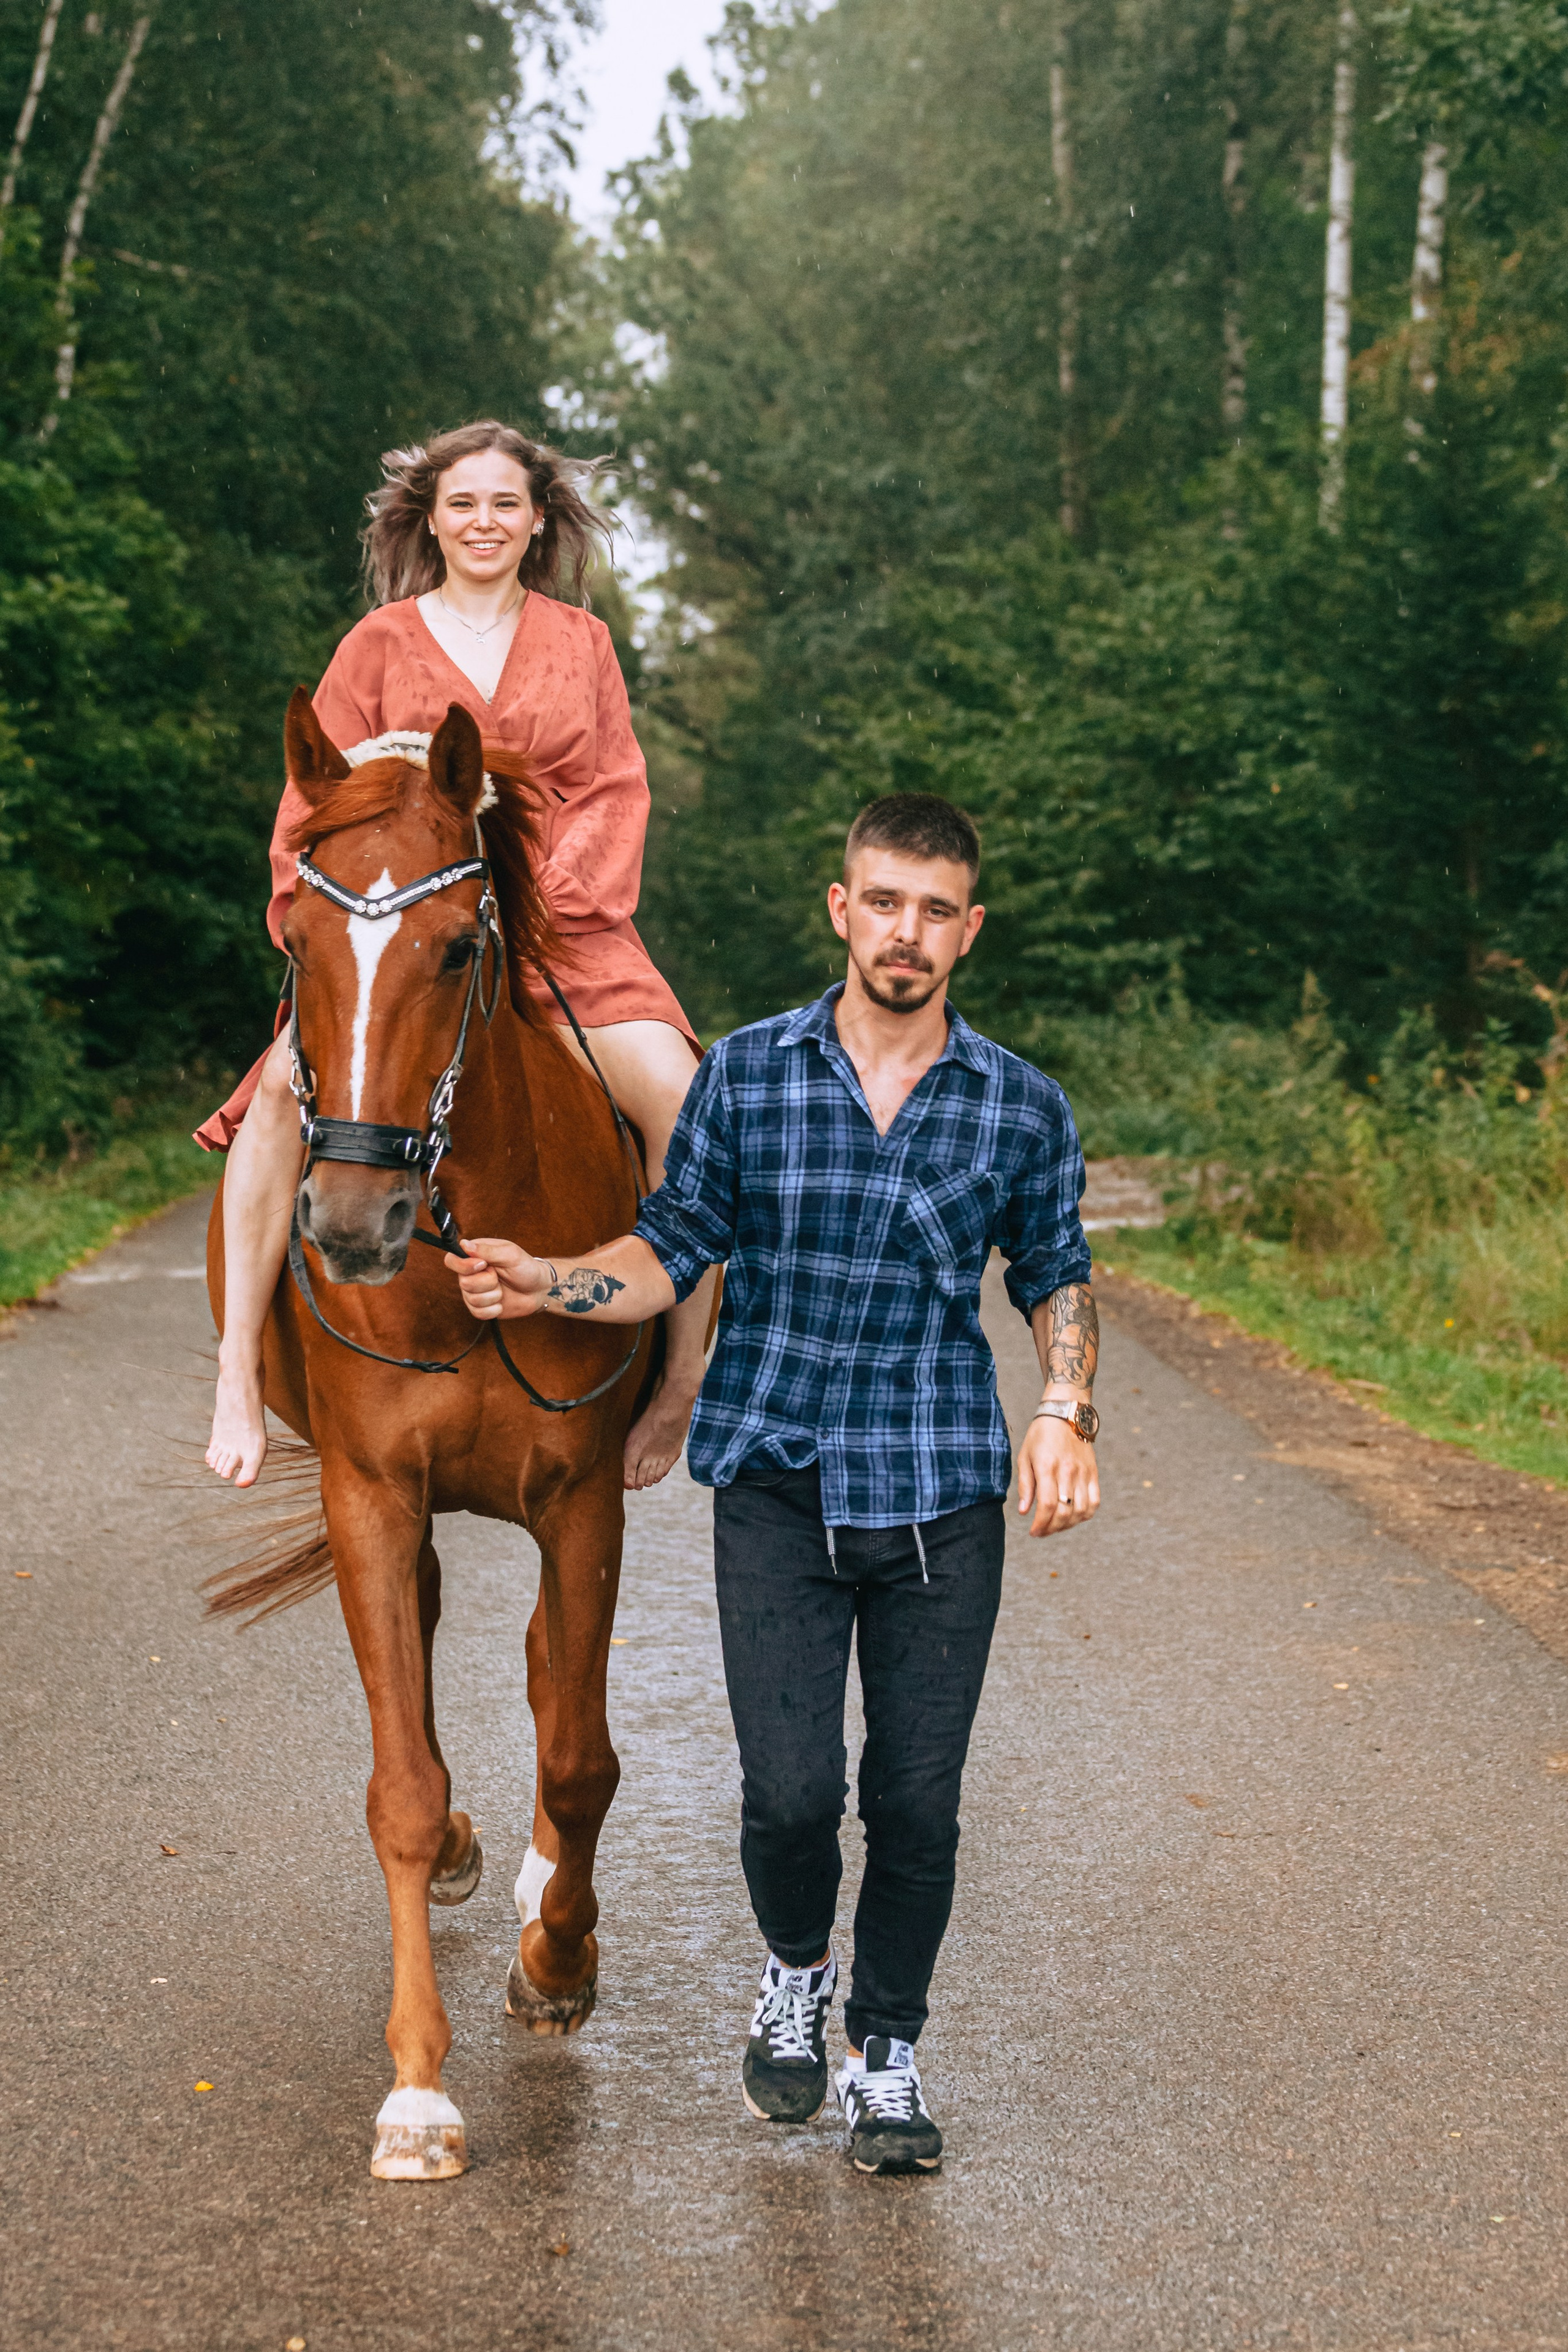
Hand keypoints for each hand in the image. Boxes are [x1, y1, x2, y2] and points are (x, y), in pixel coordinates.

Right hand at [444, 1237, 552, 1321]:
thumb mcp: (510, 1254)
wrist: (538, 1290)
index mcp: (474, 1256)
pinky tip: (501, 1302)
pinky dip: (493, 1309)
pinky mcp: (480, 1308)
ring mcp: (473, 1292)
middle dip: (487, 1282)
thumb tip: (464, 1244)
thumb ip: (487, 1250)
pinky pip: (478, 1313)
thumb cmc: (526, 1268)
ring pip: (471, 1299)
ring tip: (502, 1288)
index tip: (483, 1265)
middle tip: (499, 1276)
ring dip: (493, 1295)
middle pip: (464, 1282)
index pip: (451, 1260)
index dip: (463, 1266)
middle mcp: (469, 1274)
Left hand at [1016, 1413, 1099, 1538]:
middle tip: (1042, 1532)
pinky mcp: (1093, 1473)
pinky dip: (1085, 1515)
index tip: (1033, 1532)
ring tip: (1056, 1526)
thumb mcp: (1024, 1456)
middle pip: (1064, 1512)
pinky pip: (1094, 1501)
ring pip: (1080, 1511)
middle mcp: (1067, 1471)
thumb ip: (1024, 1485)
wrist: (1066, 1413)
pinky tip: (1074, 1517)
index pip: (1047, 1505)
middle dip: (1051, 1529)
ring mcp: (1083, 1473)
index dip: (1040, 1524)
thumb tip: (1024, 1512)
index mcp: (1047, 1467)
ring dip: (1068, 1525)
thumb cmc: (1040, 1435)